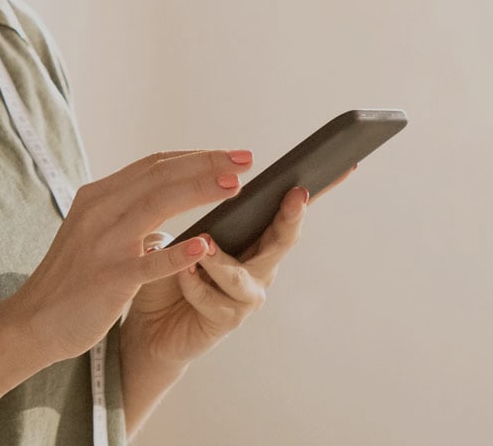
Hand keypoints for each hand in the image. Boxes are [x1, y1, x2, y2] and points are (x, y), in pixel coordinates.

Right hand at [2, 149, 255, 358]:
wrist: (33, 322)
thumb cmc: (72, 277)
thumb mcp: (95, 230)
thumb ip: (127, 209)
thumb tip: (173, 191)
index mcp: (97, 197)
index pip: (154, 165)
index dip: (195, 157)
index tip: (230, 155)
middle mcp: (99, 212)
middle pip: (161, 177)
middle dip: (207, 165)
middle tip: (246, 160)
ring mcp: (103, 244)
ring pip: (158, 206)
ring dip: (200, 192)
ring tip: (235, 187)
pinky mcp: (108, 279)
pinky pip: (148, 262)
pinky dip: (178, 252)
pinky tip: (205, 245)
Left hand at [124, 165, 355, 364]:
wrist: (149, 327)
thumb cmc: (169, 276)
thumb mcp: (185, 238)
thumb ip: (201, 220)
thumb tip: (207, 185)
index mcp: (255, 240)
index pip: (289, 211)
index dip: (318, 190)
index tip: (342, 165)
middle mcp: (260, 267)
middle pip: (284, 240)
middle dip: (292, 217)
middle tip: (296, 195)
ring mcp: (246, 297)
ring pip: (242, 276)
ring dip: (222, 260)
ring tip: (205, 243)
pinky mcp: (226, 321)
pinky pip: (213, 300)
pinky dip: (195, 284)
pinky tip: (181, 274)